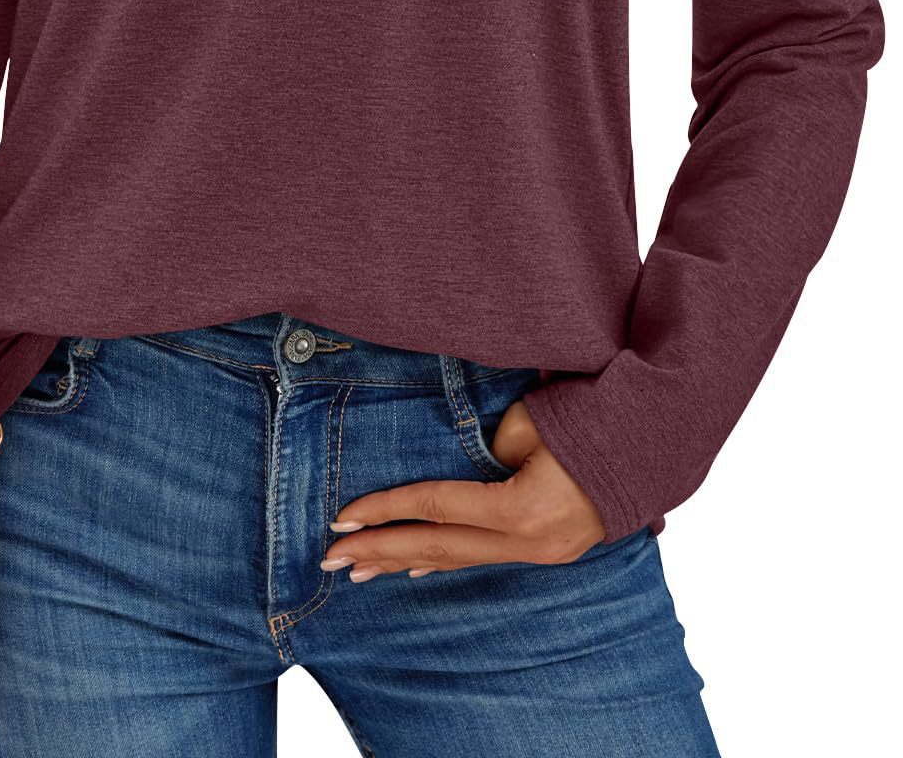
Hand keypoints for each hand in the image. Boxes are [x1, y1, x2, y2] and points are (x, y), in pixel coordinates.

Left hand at [320, 398, 605, 580]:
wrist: (658, 440)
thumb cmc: (594, 418)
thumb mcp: (532, 424)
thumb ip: (487, 450)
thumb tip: (458, 471)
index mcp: (522, 510)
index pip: (437, 510)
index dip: (386, 511)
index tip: (342, 518)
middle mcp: (529, 542)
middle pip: (439, 549)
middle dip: (381, 552)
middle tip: (331, 560)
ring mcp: (542, 551)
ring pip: (459, 559)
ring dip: (405, 562)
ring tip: (360, 571)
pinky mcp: (549, 547)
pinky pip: (484, 557)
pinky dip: (445, 560)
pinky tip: (415, 570)